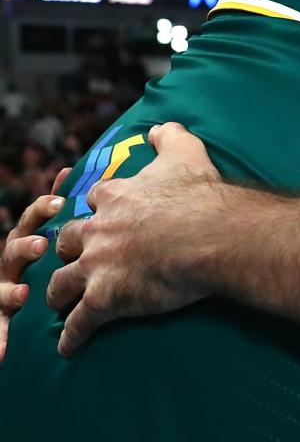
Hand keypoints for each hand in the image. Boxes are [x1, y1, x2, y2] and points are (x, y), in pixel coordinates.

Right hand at [0, 166, 70, 362]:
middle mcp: (11, 266)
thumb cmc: (41, 265)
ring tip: (22, 295)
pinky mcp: (0, 319)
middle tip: (41, 246)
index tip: (60, 203)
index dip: (42, 210)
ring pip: (3, 290)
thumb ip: (55, 211)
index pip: (31, 222)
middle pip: (13, 253)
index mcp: (27, 243)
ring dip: (11, 294)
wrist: (19, 304)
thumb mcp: (46, 237)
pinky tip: (1, 355)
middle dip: (24, 248)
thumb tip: (66, 170)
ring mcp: (3, 291)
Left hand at [47, 122, 219, 356]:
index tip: (102, 214)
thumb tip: (162, 127)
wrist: (211, 234)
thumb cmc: (201, 195)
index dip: (98, 209)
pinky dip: (72, 336)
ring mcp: (99, 266)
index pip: (95, 201)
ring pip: (63, 283)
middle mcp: (99, 231)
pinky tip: (67, 347)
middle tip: (75, 259)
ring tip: (59, 303)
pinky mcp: (106, 299)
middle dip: (67, 251)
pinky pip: (80, 322)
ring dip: (59, 294)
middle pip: (68, 242)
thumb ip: (170, 137)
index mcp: (117, 198)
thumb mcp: (186, 153)